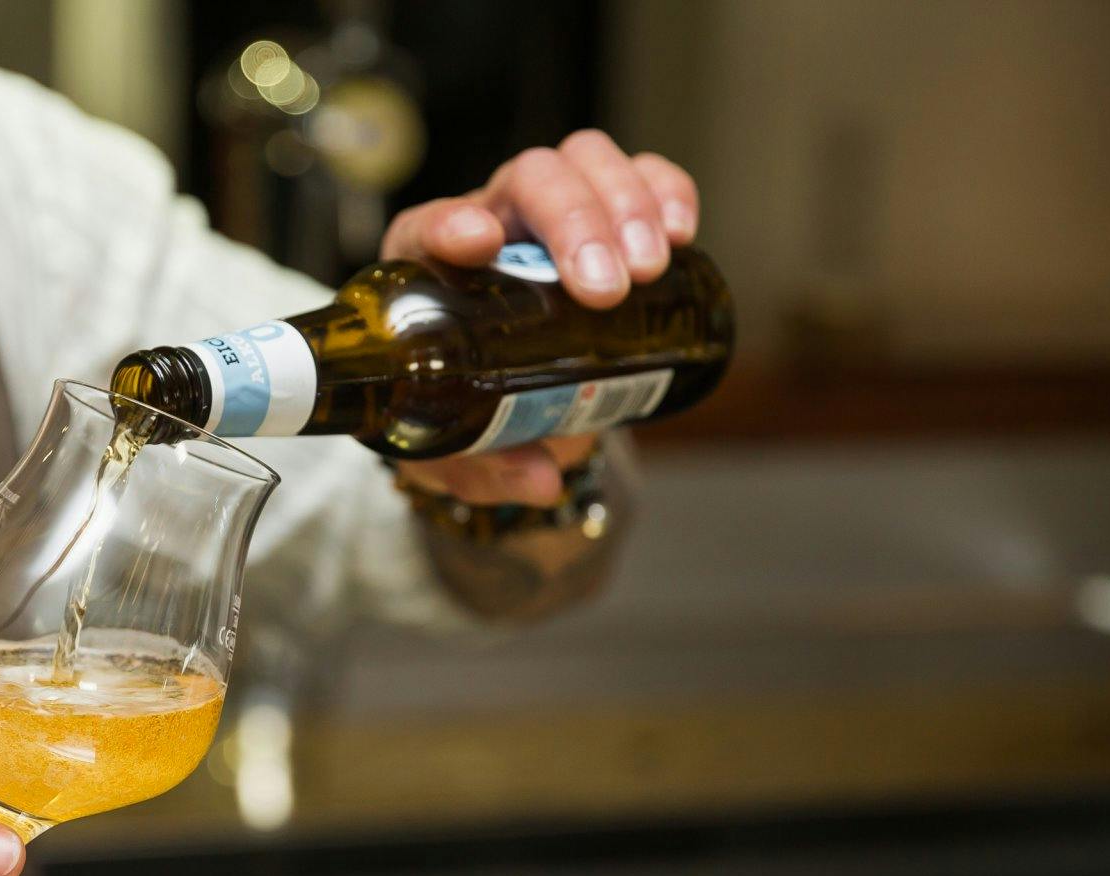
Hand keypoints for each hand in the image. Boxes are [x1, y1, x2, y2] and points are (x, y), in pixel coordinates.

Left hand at [380, 130, 699, 505]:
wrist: (497, 392)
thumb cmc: (461, 407)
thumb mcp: (454, 448)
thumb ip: (485, 467)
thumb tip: (541, 480)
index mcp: (429, 269)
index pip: (429, 225)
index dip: (451, 224)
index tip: (480, 244)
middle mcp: (490, 222)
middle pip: (529, 179)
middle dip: (574, 223)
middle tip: (604, 292)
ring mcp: (549, 212)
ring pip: (584, 161)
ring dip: (625, 205)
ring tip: (650, 272)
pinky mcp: (607, 215)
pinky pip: (641, 176)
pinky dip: (666, 191)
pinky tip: (681, 236)